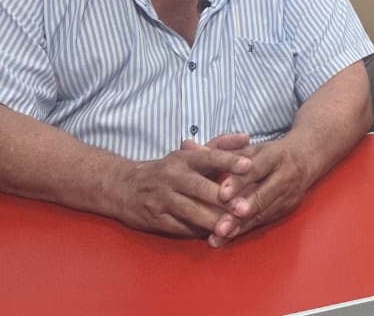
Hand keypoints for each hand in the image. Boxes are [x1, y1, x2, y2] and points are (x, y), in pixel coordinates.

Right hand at [111, 144, 251, 239]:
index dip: (228, 160)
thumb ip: (220, 146)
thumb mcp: (189, 155)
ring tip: (232, 227)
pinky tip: (213, 236)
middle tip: (245, 208)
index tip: (249, 165)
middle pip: (200, 188)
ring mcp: (162, 198)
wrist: (124, 187)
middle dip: (223, 200)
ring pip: (191, 211)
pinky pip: (179, 227)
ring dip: (212, 220)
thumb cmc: (168, 171)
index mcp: (184, 159)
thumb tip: (246, 137)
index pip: (208, 157)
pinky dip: (197, 232)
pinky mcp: (155, 219)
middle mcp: (173, 176)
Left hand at [185, 135, 315, 246]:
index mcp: (275, 156)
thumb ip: (220, 151)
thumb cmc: (272, 152)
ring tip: (219, 235)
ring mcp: (289, 194)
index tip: (222, 194)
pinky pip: (265, 221)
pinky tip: (228, 237)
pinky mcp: (288, 208)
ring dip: (241, 226)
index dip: (238, 182)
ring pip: (263, 212)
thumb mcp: (250, 148)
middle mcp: (285, 175)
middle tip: (220, 225)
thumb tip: (188, 146)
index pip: (256, 169)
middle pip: (262, 195)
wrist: (308, 156)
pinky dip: (246, 229)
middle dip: (240, 212)